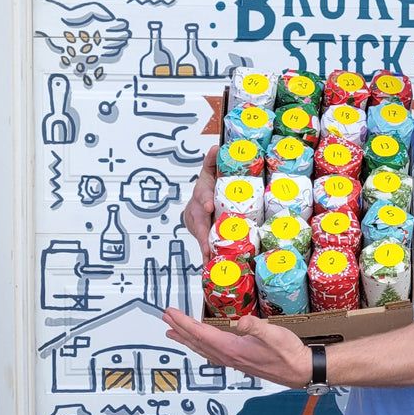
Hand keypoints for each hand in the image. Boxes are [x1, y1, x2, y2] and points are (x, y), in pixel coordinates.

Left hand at [162, 307, 311, 388]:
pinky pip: (212, 354)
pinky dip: (201, 347)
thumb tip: (239, 321)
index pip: (201, 334)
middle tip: (166, 318)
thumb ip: (255, 327)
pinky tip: (201, 346)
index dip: (184, 322)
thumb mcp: (274, 335)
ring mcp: (233, 361)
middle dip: (180, 329)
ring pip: (202, 349)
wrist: (300, 370)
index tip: (171, 313)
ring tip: (174, 332)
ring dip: (187, 339)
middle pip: (197, 342)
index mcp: (232, 349)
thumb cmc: (289, 354)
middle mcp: (229, 357)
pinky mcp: (239, 361)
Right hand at [182, 144, 217, 262]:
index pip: (202, 195)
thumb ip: (212, 160)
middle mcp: (196, 211)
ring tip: (211, 260)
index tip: (209, 206)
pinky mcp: (202, 235)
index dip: (204, 200)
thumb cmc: (207, 185)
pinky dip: (206, 257)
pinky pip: (205, 247)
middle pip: (199, 223)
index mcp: (201, 193)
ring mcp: (198, 225)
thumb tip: (217, 147)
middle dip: (203, 235)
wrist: (200, 200)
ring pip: (201, 238)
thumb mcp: (210, 170)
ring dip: (205, 250)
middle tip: (208, 246)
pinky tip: (210, 267)